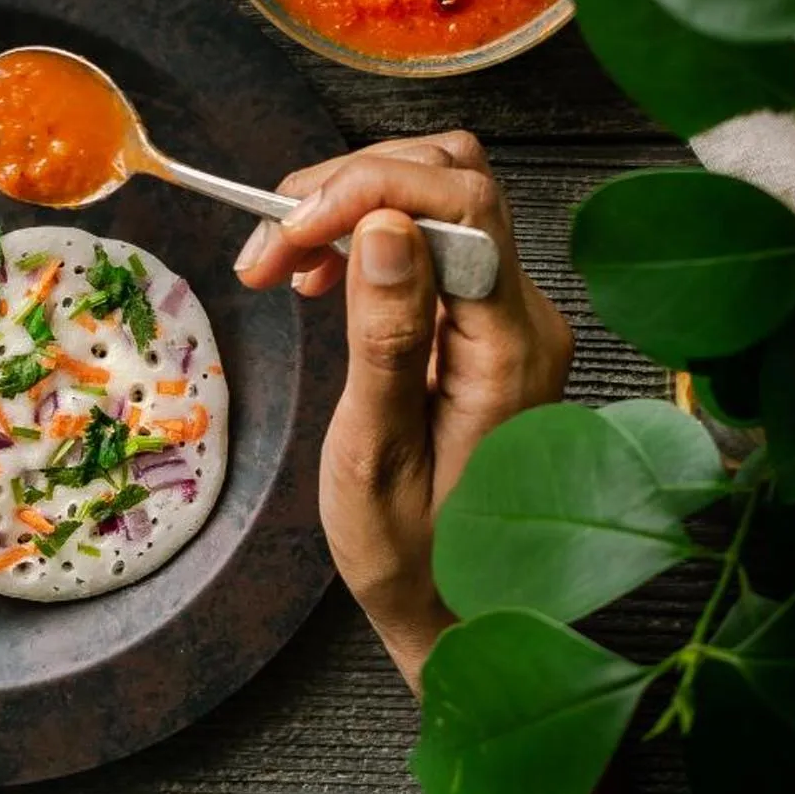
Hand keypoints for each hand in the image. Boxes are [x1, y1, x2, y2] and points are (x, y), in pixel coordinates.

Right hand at [236, 133, 570, 689]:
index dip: (365, 189)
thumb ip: (386, 338)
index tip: (287, 230)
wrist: (458, 611)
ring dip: (350, 207)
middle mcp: (527, 317)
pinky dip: (365, 236)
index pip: (460, 205)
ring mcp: (511, 316)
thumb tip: (385, 226)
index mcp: (510, 349)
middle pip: (451, 181)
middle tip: (267, 247)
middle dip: (348, 190)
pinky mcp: (486, 322)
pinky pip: (431, 241)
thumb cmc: (414, 555)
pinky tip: (317, 277)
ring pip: (439, 198)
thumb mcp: (377, 455)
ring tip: (279, 259)